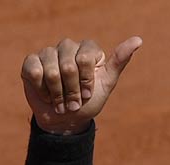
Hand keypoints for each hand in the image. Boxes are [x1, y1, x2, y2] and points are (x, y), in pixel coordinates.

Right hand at [20, 36, 141, 133]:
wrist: (67, 119)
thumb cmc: (89, 101)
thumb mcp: (108, 83)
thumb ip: (120, 60)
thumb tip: (138, 39)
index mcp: (88, 49)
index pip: (85, 59)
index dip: (86, 80)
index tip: (88, 94)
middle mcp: (68, 47)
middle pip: (68, 66)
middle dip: (72, 91)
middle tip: (75, 103)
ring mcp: (48, 53)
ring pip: (51, 70)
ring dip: (58, 94)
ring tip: (61, 103)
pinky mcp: (31, 62)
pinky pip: (35, 72)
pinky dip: (43, 90)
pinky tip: (47, 96)